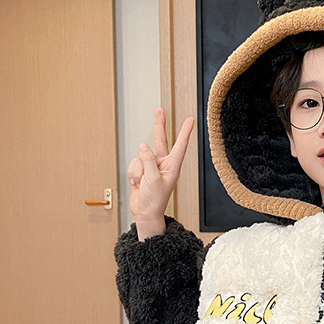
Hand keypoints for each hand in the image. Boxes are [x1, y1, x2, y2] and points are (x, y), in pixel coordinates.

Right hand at [128, 108, 194, 237]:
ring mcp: (151, 167)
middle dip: (159, 126)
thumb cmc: (155, 200)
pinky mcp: (141, 170)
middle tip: (160, 110)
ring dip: (138, 170)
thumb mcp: (153, 179)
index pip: (180, 145)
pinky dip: (133, 174)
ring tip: (142, 182)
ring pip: (140, 156)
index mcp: (172, 166)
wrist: (144, 212)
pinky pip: (133, 164)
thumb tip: (143, 146)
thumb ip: (148, 160)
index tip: (190, 120)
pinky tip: (137, 183)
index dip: (184, 132)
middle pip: (160, 141)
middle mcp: (163, 164)